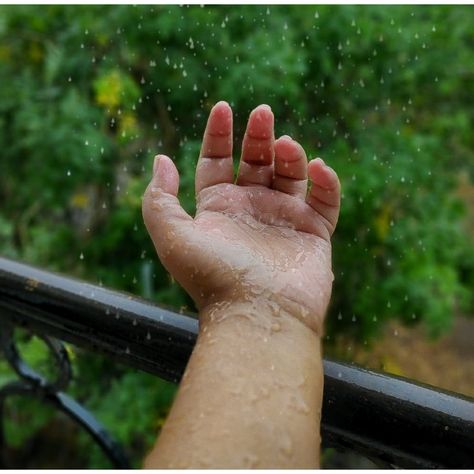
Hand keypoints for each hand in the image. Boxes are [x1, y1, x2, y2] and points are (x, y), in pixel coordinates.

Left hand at [142, 102, 339, 333]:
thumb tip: (162, 160)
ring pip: (291, 175)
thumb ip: (159, 199)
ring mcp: (284, 220)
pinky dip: (326, 182)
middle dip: (258, 135)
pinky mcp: (315, 234)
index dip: (218, 134)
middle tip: (262, 112)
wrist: (258, 315)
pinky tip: (318, 169)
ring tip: (285, 146)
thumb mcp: (173, 237)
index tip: (223, 107)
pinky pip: (326, 201)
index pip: (216, 162)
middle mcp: (251, 211)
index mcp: (219, 209)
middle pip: (255, 161)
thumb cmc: (215, 278)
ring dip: (290, 154)